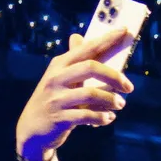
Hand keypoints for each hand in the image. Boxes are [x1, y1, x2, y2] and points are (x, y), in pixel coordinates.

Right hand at [15, 28, 133, 160]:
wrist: (31, 130)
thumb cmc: (52, 101)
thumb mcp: (58, 78)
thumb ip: (73, 60)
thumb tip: (77, 36)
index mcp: (59, 65)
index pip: (86, 48)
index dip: (107, 39)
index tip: (125, 31)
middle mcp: (56, 79)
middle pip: (90, 67)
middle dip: (114, 76)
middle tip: (128, 87)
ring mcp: (56, 99)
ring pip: (90, 93)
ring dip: (110, 99)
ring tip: (121, 104)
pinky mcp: (59, 118)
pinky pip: (86, 115)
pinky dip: (101, 117)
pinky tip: (108, 118)